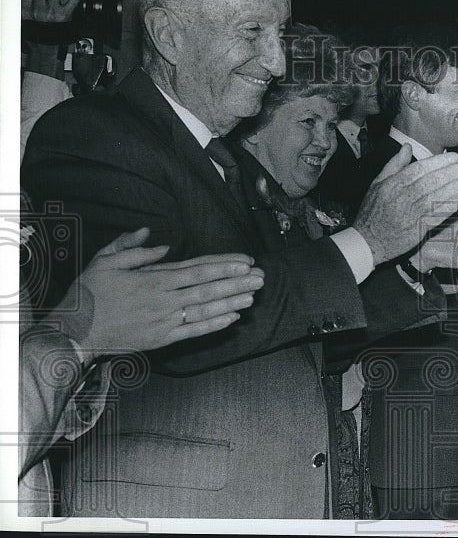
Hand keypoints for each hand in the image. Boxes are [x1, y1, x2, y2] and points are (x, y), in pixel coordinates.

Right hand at [56, 228, 263, 362]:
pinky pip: (193, 331)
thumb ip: (132, 248)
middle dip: (237, 282)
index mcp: (152, 278)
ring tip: (254, 295)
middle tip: (262, 276)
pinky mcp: (161, 340)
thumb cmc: (88, 294)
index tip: (246, 261)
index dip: (224, 265)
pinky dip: (214, 325)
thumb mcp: (104, 262)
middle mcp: (162, 299)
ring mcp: (163, 321)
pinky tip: (233, 318)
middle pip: (208, 288)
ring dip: (232, 302)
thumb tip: (158, 239)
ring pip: (205, 310)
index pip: (197, 269)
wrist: (73, 333)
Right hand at [354, 144, 457, 264]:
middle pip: (431, 182)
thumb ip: (394, 164)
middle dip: (452, 173)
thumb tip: (407, 147)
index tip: (454, 157)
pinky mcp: (417, 230)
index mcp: (393, 184)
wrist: (368, 241)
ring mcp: (410, 214)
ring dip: (455, 188)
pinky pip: (436, 216)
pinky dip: (448, 208)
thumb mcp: (378, 183)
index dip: (438, 162)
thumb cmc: (373, 210)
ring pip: (436, 197)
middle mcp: (402, 197)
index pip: (419, 169)